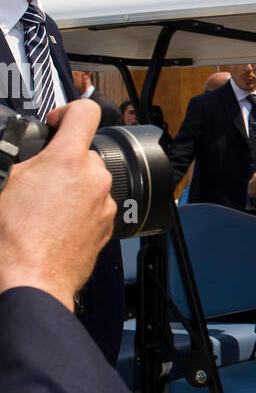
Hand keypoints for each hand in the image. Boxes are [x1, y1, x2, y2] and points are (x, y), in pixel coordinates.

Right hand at [0, 100, 115, 310]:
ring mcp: (104, 204)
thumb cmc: (16, 242)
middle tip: (37, 178)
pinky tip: (55, 223)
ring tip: (43, 206)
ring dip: (70, 186)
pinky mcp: (108, 226)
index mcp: (68, 160)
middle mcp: (94, 179)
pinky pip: (95, 205)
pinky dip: (79, 208)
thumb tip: (21, 157)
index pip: (85, 111)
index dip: (67, 111)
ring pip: (90, 181)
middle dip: (61, 160)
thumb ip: (20, 162)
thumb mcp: (3, 184)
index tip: (55, 123)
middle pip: (83, 152)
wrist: (33, 281)